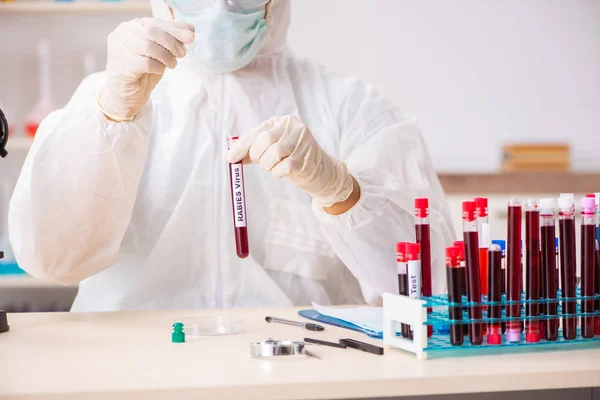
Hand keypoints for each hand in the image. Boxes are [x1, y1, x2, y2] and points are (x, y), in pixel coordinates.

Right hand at [97, 18, 194, 121]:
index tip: (191, 36)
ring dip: (166, 57)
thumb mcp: (160, 51)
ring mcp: (118, 50)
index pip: (155, 22)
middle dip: (172, 43)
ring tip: (172, 64)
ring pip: (148, 47)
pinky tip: (159, 70)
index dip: (174, 28)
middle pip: (151, 32)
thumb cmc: (143, 71)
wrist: (128, 94)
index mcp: (131, 26)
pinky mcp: (120, 66)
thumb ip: (172, 39)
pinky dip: (157, 67)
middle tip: (182, 53)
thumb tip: (190, 31)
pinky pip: (145, 63)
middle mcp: (121, 34)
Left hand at [227, 115, 357, 209]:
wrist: (322, 171)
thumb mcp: (274, 149)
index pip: (258, 131)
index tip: (230, 158)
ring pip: (273, 154)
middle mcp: (293, 127)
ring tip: (274, 167)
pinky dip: (278, 173)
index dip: (242, 145)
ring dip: (268, 165)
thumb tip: (231, 155)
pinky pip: (283, 167)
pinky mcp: (306, 158)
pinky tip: (284, 172)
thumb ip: (255, 149)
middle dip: (256, 155)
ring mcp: (301, 142)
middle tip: (259, 163)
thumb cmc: (294, 158)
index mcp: (282, 122)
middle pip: (264, 140)